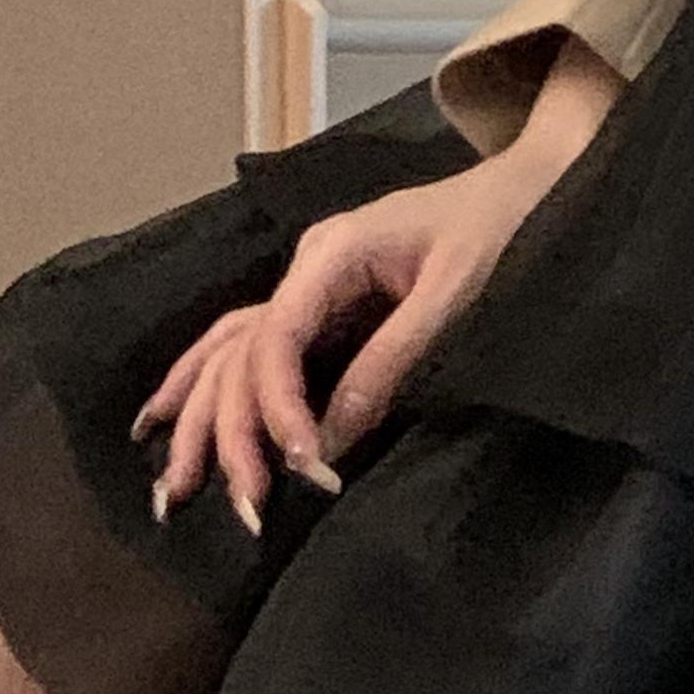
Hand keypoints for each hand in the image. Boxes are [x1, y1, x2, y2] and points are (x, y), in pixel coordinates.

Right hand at [128, 157, 547, 533]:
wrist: (527, 187)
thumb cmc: (501, 230)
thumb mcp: (454, 292)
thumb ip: (391, 360)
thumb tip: (328, 442)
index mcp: (333, 251)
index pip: (276, 338)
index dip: (276, 407)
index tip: (298, 465)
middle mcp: (306, 268)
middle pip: (243, 353)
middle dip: (232, 430)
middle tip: (244, 506)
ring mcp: (309, 286)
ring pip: (233, 353)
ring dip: (203, 419)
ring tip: (173, 490)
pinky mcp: (323, 305)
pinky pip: (252, 348)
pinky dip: (210, 385)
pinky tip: (166, 422)